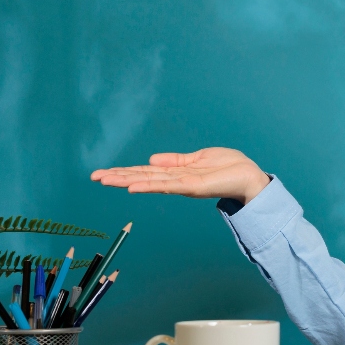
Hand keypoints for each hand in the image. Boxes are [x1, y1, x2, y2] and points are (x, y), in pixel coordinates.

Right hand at [90, 148, 271, 204]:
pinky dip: (148, 185)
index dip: (125, 171)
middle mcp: (176, 180)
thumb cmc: (229, 166)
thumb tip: (152, 159)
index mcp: (177, 172)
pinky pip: (166, 185)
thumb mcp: (198, 158)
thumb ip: (176, 160)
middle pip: (142, 177)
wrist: (250, 176)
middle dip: (118, 177)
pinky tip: (132, 186)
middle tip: (94, 177)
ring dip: (126, 181)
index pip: (146, 171)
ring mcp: (182, 184)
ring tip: (105, 180)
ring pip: (149, 181)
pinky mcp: (192, 186)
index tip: (103, 172)